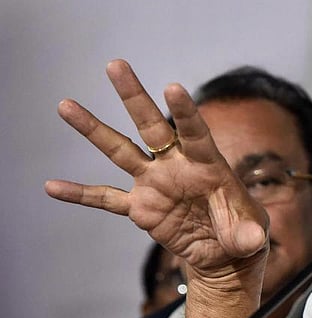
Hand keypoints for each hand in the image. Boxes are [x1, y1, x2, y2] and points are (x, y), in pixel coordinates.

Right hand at [45, 60, 268, 281]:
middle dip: (135, 96)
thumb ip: (248, 234)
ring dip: (94, 129)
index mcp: (208, 164)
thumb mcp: (251, 235)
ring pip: (121, 150)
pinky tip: (52, 186)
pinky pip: (106, 199)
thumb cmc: (242, 233)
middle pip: (152, 126)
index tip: (171, 87)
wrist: (223, 253)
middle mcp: (178, 166)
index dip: (184, 111)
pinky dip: (80, 194)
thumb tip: (252, 242)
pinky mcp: (140, 207)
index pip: (195, 132)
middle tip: (115, 64)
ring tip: (66, 105)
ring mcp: (155, 183)